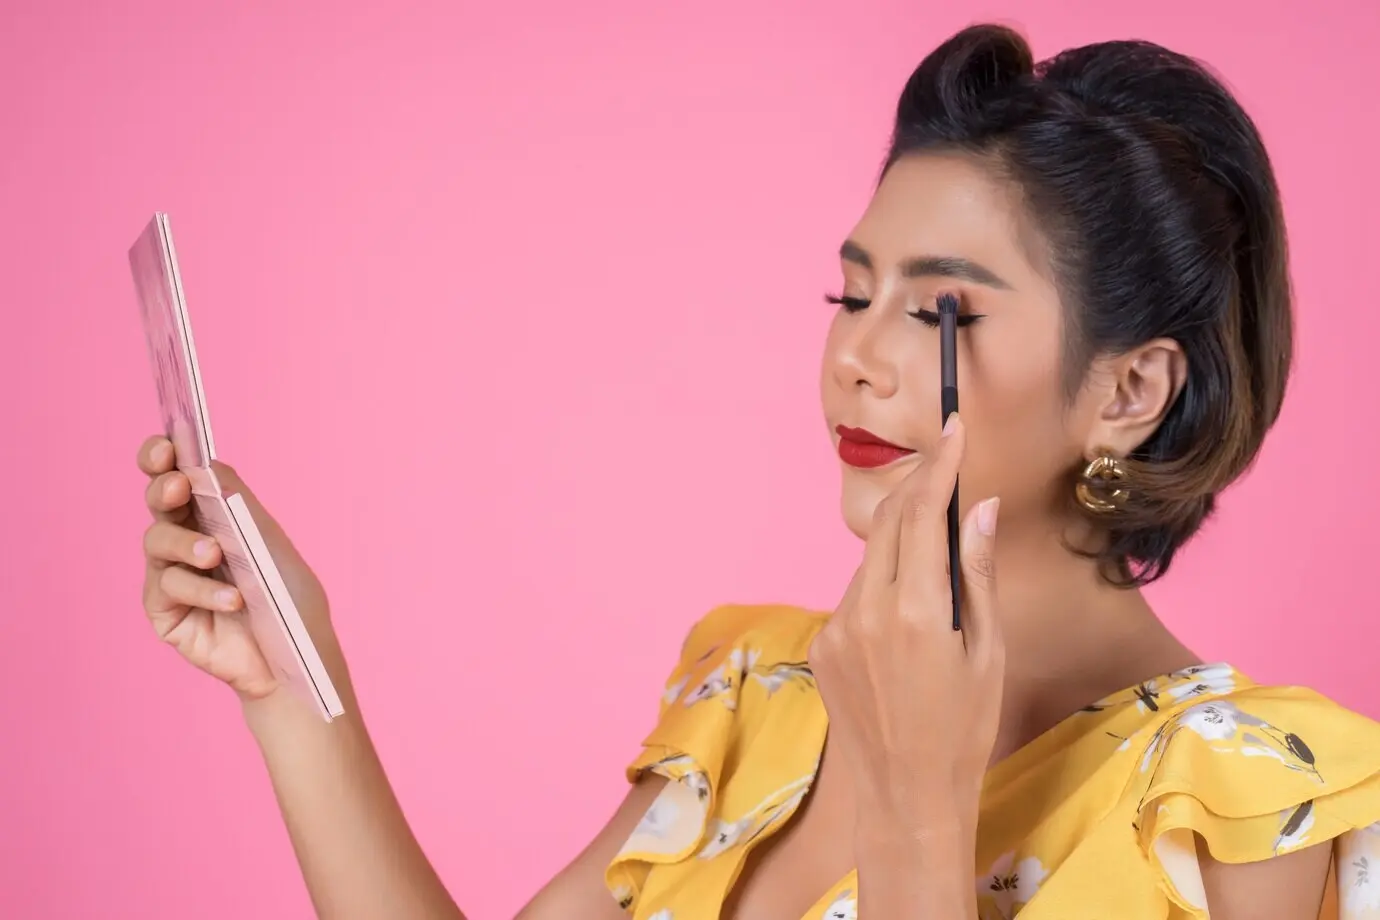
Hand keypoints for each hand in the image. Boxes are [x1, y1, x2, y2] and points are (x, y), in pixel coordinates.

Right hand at [137, 435, 333, 700]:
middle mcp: (184, 538)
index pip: (179, 474)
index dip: (164, 456)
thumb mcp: (270, 543)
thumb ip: (238, 505)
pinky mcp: (163, 610)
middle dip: (162, 488)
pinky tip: (232, 599)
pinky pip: (168, 586)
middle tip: (178, 488)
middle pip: (158, 500)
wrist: (294, 655)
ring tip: (215, 555)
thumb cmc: (288, 597)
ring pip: (157, 540)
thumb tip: (206, 466)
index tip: (167, 445)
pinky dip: (201, 589)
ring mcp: (169, 573)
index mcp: (211, 514)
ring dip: (188, 544)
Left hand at [809, 414, 1003, 830]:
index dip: (940, 464)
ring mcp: (836, 627)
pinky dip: (882, 587)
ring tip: (937, 571)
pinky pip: (854, 596)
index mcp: (916, 611)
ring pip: (871, 560)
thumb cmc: (964, 727)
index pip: (923, 513)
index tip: (954, 429)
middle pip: (888, 522)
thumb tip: (979, 508)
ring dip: (902, 545)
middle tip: (947, 466)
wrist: (906, 793)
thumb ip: (977, 573)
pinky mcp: (821, 645)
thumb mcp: (987, 651)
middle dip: (918, 488)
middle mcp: (866, 611)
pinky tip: (906, 621)